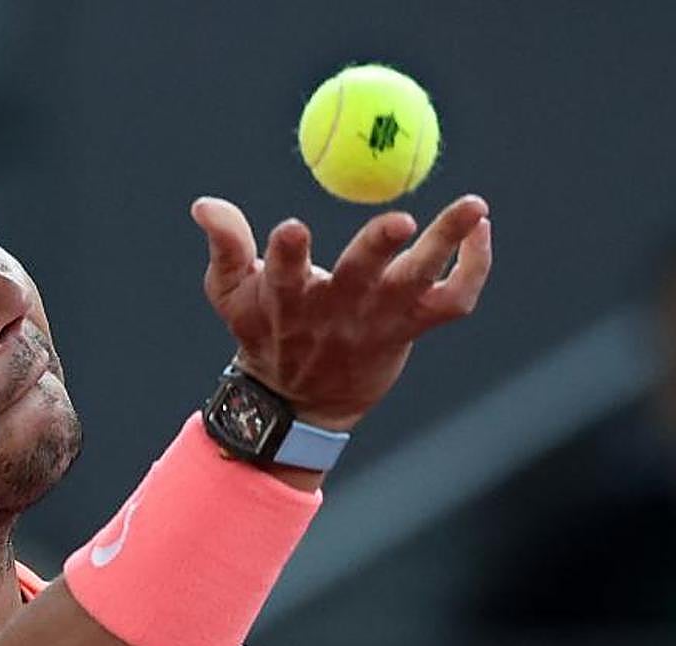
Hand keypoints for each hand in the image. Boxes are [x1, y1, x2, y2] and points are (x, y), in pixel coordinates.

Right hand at [191, 194, 491, 430]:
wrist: (300, 402)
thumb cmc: (264, 333)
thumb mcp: (231, 294)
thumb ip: (225, 246)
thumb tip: (203, 204)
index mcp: (287, 300)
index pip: (284, 275)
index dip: (288, 254)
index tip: (292, 230)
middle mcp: (336, 310)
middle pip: (360, 276)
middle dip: (377, 248)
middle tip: (400, 219)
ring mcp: (378, 320)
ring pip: (418, 282)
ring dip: (447, 242)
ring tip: (474, 205)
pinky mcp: (412, 327)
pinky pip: (455, 298)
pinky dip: (475, 264)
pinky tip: (479, 227)